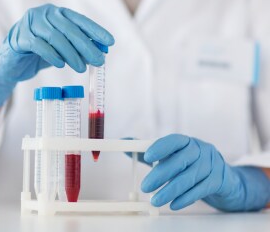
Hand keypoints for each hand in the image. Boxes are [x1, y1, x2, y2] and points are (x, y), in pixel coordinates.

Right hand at [0, 4, 113, 109]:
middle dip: (87, 46)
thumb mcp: (62, 50)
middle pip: (69, 29)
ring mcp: (30, 23)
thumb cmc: (39, 54)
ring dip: (71, 54)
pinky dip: (52, 55)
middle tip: (99, 60)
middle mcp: (44, 14)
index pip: (80, 20)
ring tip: (82, 68)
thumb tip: (101, 52)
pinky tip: (60, 64)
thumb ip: (78, 48)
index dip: (96, 31)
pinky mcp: (20, 37)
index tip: (110, 42)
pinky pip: (39, 45)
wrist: (11, 63)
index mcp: (56, 13)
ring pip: (56, 37)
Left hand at [141, 134, 269, 211]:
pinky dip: (185, 198)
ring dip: (171, 190)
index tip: (147, 157)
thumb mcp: (170, 156)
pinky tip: (173, 204)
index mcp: (187, 142)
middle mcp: (201, 150)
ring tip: (155, 200)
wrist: (222, 179)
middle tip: (145, 187)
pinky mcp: (218, 181)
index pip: (174, 140)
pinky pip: (201, 190)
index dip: (161, 147)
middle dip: (161, 174)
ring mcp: (212, 165)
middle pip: (181, 160)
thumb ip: (148, 150)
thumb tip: (124, 142)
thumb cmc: (189, 165)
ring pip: (190, 177)